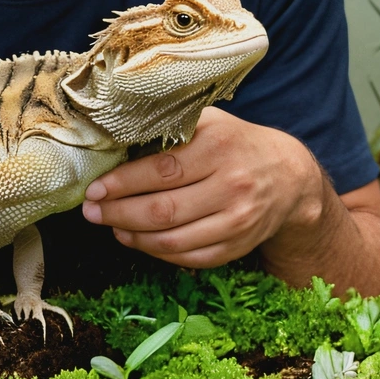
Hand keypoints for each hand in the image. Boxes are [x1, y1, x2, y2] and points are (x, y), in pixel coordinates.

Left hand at [81, 106, 323, 267]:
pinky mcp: (239, 246)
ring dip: (134, 237)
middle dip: (119, 214)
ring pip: (174, 240)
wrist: (287, 175)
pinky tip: (138, 240)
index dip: (122, 184)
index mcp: (218, 146)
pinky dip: (159, 253)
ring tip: (111, 226)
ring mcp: (237, 220)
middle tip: (92, 212)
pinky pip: (191, 257)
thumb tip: (114, 144)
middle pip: (164, 210)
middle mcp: (231, 185)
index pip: (161, 171)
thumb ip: (169, 129)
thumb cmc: (234, 142)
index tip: (94, 189)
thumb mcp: (208, 121)